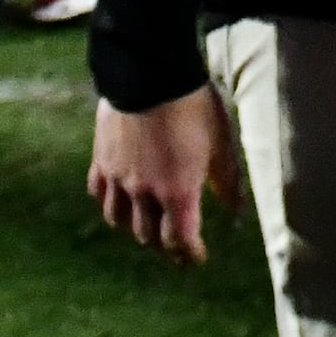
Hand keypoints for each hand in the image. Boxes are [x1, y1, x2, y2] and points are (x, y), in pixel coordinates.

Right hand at [89, 87, 236, 265]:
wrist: (150, 76)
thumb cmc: (194, 109)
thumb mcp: (221, 145)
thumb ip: (227, 182)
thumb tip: (236, 210)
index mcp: (178, 193)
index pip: (180, 240)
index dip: (189, 254)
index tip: (196, 260)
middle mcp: (144, 193)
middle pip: (149, 235)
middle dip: (165, 245)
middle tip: (175, 248)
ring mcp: (118, 178)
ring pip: (119, 220)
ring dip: (135, 229)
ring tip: (146, 229)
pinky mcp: (101, 160)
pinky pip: (99, 194)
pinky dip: (110, 204)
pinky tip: (117, 202)